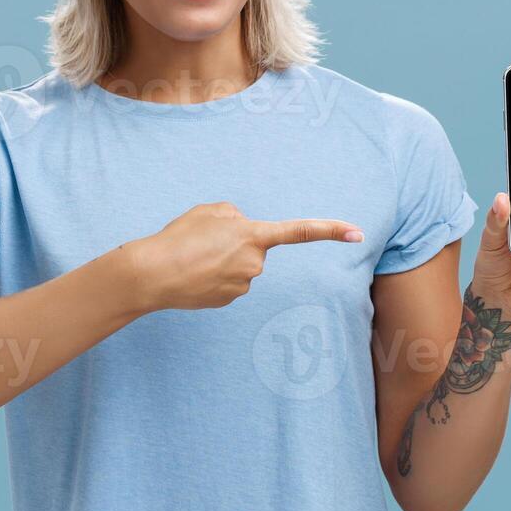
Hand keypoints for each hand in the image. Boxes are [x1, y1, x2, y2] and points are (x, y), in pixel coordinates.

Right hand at [113, 202, 362, 311]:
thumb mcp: (210, 210)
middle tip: (202, 242)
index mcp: (254, 235)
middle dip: (234, 243)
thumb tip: (244, 234)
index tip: (358, 233)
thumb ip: (236, 217)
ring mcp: (243, 284)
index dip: (331, 230)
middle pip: (254, 248)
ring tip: (193, 257)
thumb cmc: (179, 236)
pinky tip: (194, 274)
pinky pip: (228, 282)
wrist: (153, 273)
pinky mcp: (230, 299)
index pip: (300, 231)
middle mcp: (255, 263)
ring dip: (220, 259)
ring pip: (239, 265)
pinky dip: (213, 276)